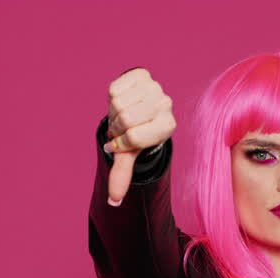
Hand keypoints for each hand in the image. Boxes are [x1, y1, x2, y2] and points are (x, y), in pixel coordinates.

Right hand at [103, 67, 175, 205]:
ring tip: (121, 115)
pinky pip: (115, 88)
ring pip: (118, 103)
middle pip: (125, 118)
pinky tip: (121, 100)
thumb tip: (113, 201)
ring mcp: (155, 87)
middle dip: (116, 128)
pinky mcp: (142, 74)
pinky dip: (112, 97)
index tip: (120, 143)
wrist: (140, 109)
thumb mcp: (130, 155)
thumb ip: (122, 175)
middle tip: (121, 128)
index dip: (121, 143)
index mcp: (168, 126)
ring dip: (113, 112)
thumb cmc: (136, 134)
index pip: (135, 137)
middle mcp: (166, 104)